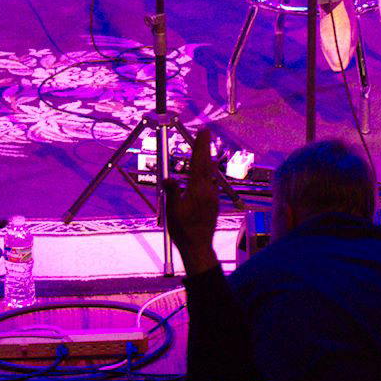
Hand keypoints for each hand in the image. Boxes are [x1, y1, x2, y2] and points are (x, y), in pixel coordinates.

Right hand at [160, 127, 219, 275]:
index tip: (203, 132)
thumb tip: (167, 178)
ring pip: (211, 172)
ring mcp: (213, 197)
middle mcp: (209, 191)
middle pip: (207, 164)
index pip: (199, 162)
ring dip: (207, 159)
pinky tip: (208, 172)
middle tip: (205, 133)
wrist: (199, 247)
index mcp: (198, 190)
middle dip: (205, 148)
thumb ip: (172, 193)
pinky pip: (212, 181)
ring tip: (205, 148)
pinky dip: (209, 171)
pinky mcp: (214, 203)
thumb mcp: (173, 211)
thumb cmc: (184, 230)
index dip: (200, 146)